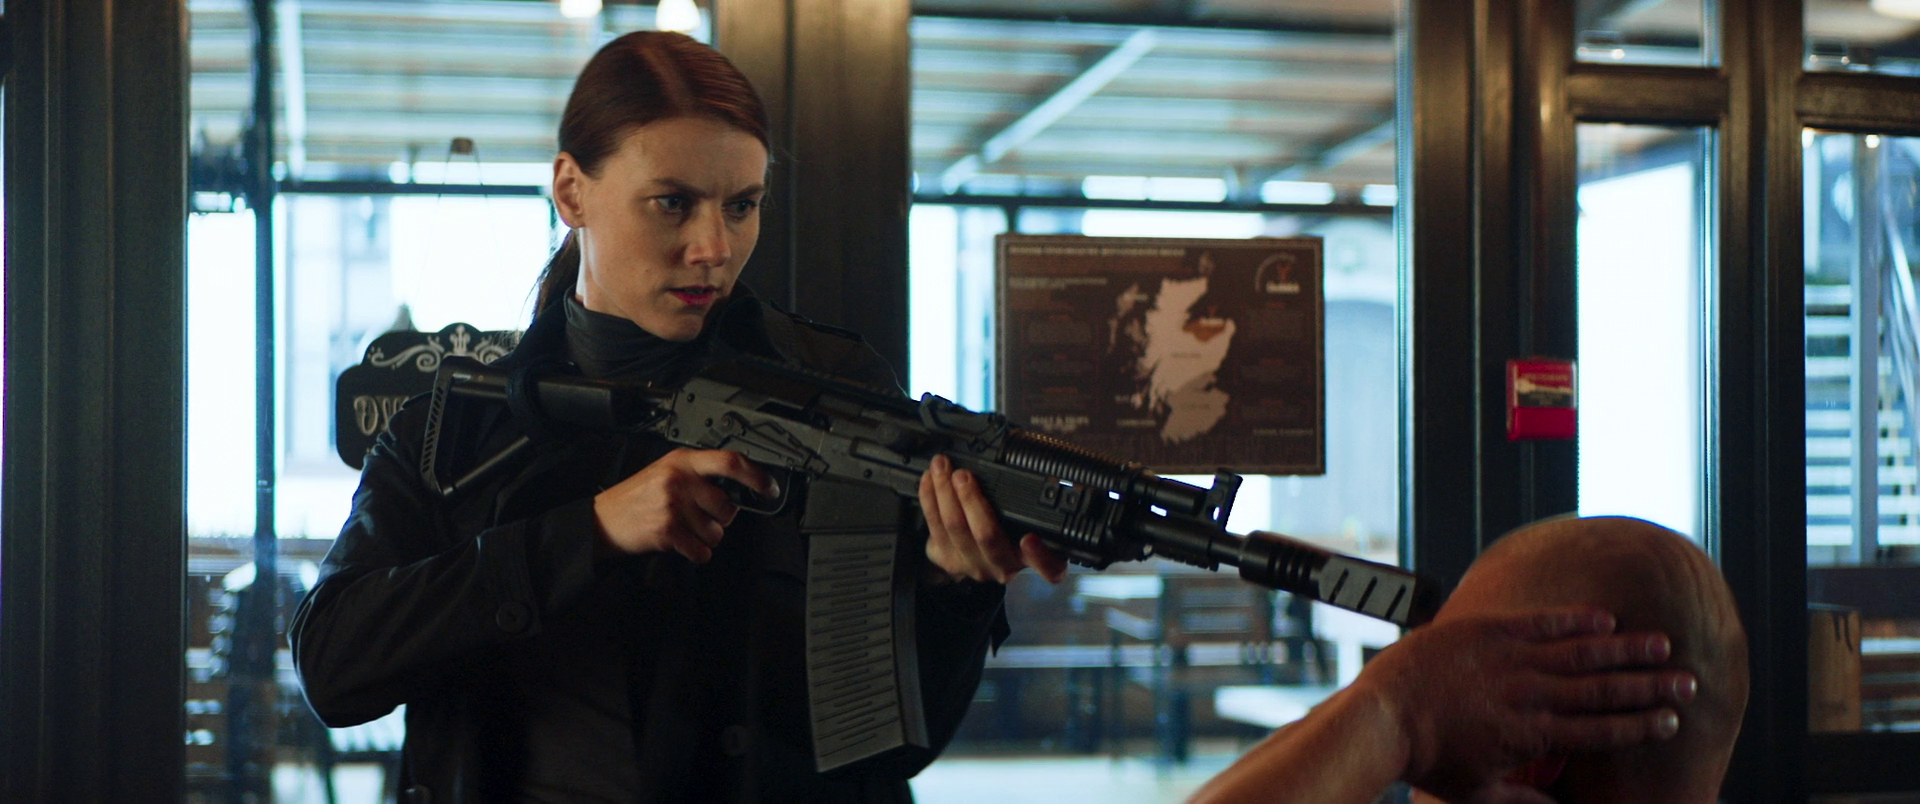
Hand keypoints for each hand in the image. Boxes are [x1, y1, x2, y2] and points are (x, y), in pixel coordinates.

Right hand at [591, 448, 776, 562]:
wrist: (603, 519)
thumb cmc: (636, 497)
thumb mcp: (666, 471)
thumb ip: (698, 473)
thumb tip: (739, 485)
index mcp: (683, 461)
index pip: (730, 462)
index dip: (756, 476)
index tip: (769, 488)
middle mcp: (679, 479)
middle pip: (727, 506)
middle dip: (722, 520)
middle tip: (703, 519)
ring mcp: (673, 504)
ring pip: (716, 532)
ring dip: (706, 538)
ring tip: (684, 529)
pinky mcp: (667, 530)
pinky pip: (701, 550)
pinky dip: (696, 553)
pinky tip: (681, 544)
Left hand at [918, 454, 1067, 584]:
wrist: (978, 551)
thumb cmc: (1006, 526)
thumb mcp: (1027, 517)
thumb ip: (1030, 503)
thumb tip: (1028, 465)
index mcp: (1031, 557)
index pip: (1049, 568)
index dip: (1041, 556)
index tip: (1030, 539)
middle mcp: (1002, 567)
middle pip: (986, 535)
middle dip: (970, 499)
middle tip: (963, 475)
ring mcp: (972, 566)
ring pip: (954, 528)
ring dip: (943, 492)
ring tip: (941, 467)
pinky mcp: (946, 560)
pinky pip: (933, 527)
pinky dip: (929, 499)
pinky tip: (929, 481)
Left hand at [1360, 606, 1695, 802]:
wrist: (1381, 717)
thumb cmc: (1426, 758)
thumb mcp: (1477, 792)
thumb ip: (1523, 803)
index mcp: (1531, 736)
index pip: (1600, 731)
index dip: (1640, 725)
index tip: (1672, 720)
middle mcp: (1529, 696)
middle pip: (1603, 690)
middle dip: (1650, 686)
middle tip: (1688, 682)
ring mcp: (1509, 661)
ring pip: (1581, 652)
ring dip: (1625, 648)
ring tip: (1662, 644)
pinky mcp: (1487, 631)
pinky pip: (1540, 622)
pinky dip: (1575, 619)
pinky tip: (1605, 617)